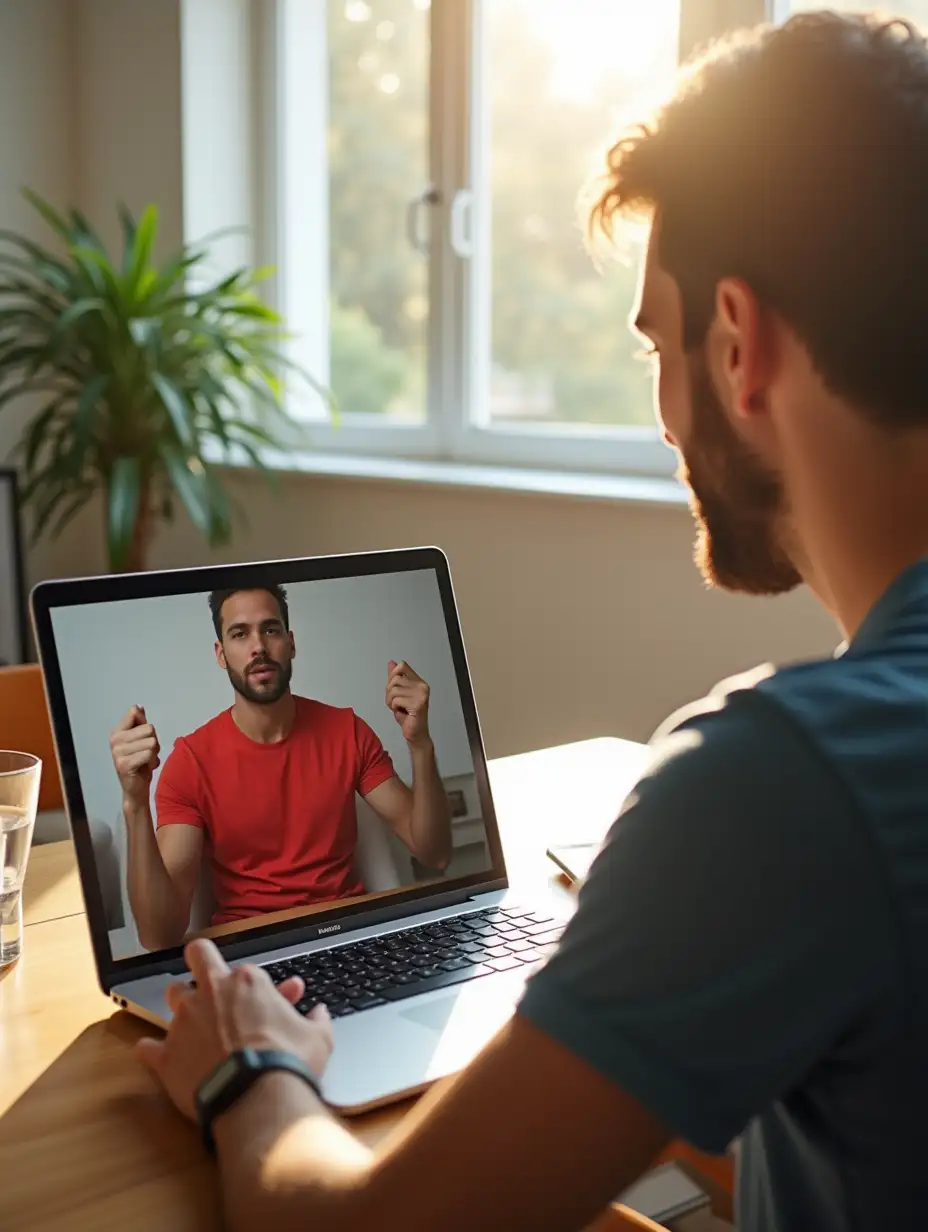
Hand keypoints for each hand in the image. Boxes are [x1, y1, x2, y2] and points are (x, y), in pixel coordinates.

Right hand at [110, 705, 160, 810]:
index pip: (135, 713)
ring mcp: (117, 752)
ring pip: (152, 742)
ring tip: (145, 761)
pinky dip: (152, 761)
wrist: (136, 788)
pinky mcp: (124, 764)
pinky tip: (145, 768)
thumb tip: (137, 707)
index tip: (141, 739)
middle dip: (153, 741)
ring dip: (154, 753)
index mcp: (117, 731)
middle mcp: (114, 740)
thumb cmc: (140, 762)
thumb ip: (139, 722)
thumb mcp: (141, 739)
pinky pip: (149, 754)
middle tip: (145, 753)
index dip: (146, 726)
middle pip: (149, 729)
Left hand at [136, 938, 333, 1121]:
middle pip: (196, 960)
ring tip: (190, 1020)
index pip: (244, 968)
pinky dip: (152, 1050)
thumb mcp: (317, 1037)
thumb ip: (316, 1020)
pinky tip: (154, 1054)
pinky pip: (147, 1047)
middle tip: (206, 982)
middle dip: (200, 966)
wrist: (257, 1098)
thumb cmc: (288, 1062)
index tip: (262, 997)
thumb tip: (320, 1014)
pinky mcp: (166, 1056)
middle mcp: (210, 993)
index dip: (253, 983)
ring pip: (171, 997)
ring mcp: (184, 1022)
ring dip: (179, 1005)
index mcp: (246, 982)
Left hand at [386, 660, 430, 747]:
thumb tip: (391, 662)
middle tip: (395, 703)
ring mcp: (421, 695)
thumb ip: (395, 678)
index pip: (402, 666)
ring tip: (398, 708)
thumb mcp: (399, 693)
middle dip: (389, 692)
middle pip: (395, 679)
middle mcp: (422, 686)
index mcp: (419, 682)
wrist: (416, 734)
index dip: (392, 676)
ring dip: (391, 701)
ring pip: (394, 690)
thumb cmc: (408, 715)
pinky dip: (394, 707)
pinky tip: (402, 712)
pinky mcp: (418, 704)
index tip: (393, 688)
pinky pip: (396, 700)